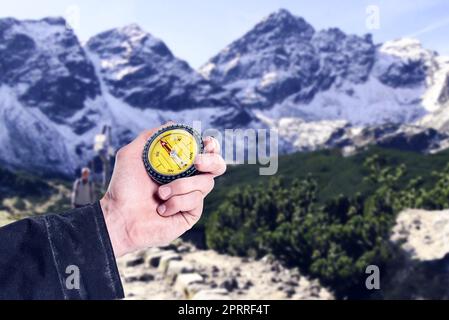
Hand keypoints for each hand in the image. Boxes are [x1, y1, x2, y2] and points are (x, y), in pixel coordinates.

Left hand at [100, 123, 225, 257]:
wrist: (119, 217)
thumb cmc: (123, 187)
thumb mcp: (131, 154)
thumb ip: (150, 136)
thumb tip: (172, 124)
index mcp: (179, 166)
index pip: (204, 152)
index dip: (211, 145)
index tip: (206, 142)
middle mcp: (189, 180)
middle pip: (217, 166)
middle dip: (212, 161)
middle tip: (197, 162)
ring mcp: (192, 198)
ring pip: (205, 183)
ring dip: (181, 186)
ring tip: (160, 193)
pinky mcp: (191, 214)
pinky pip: (196, 201)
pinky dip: (177, 202)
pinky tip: (162, 209)